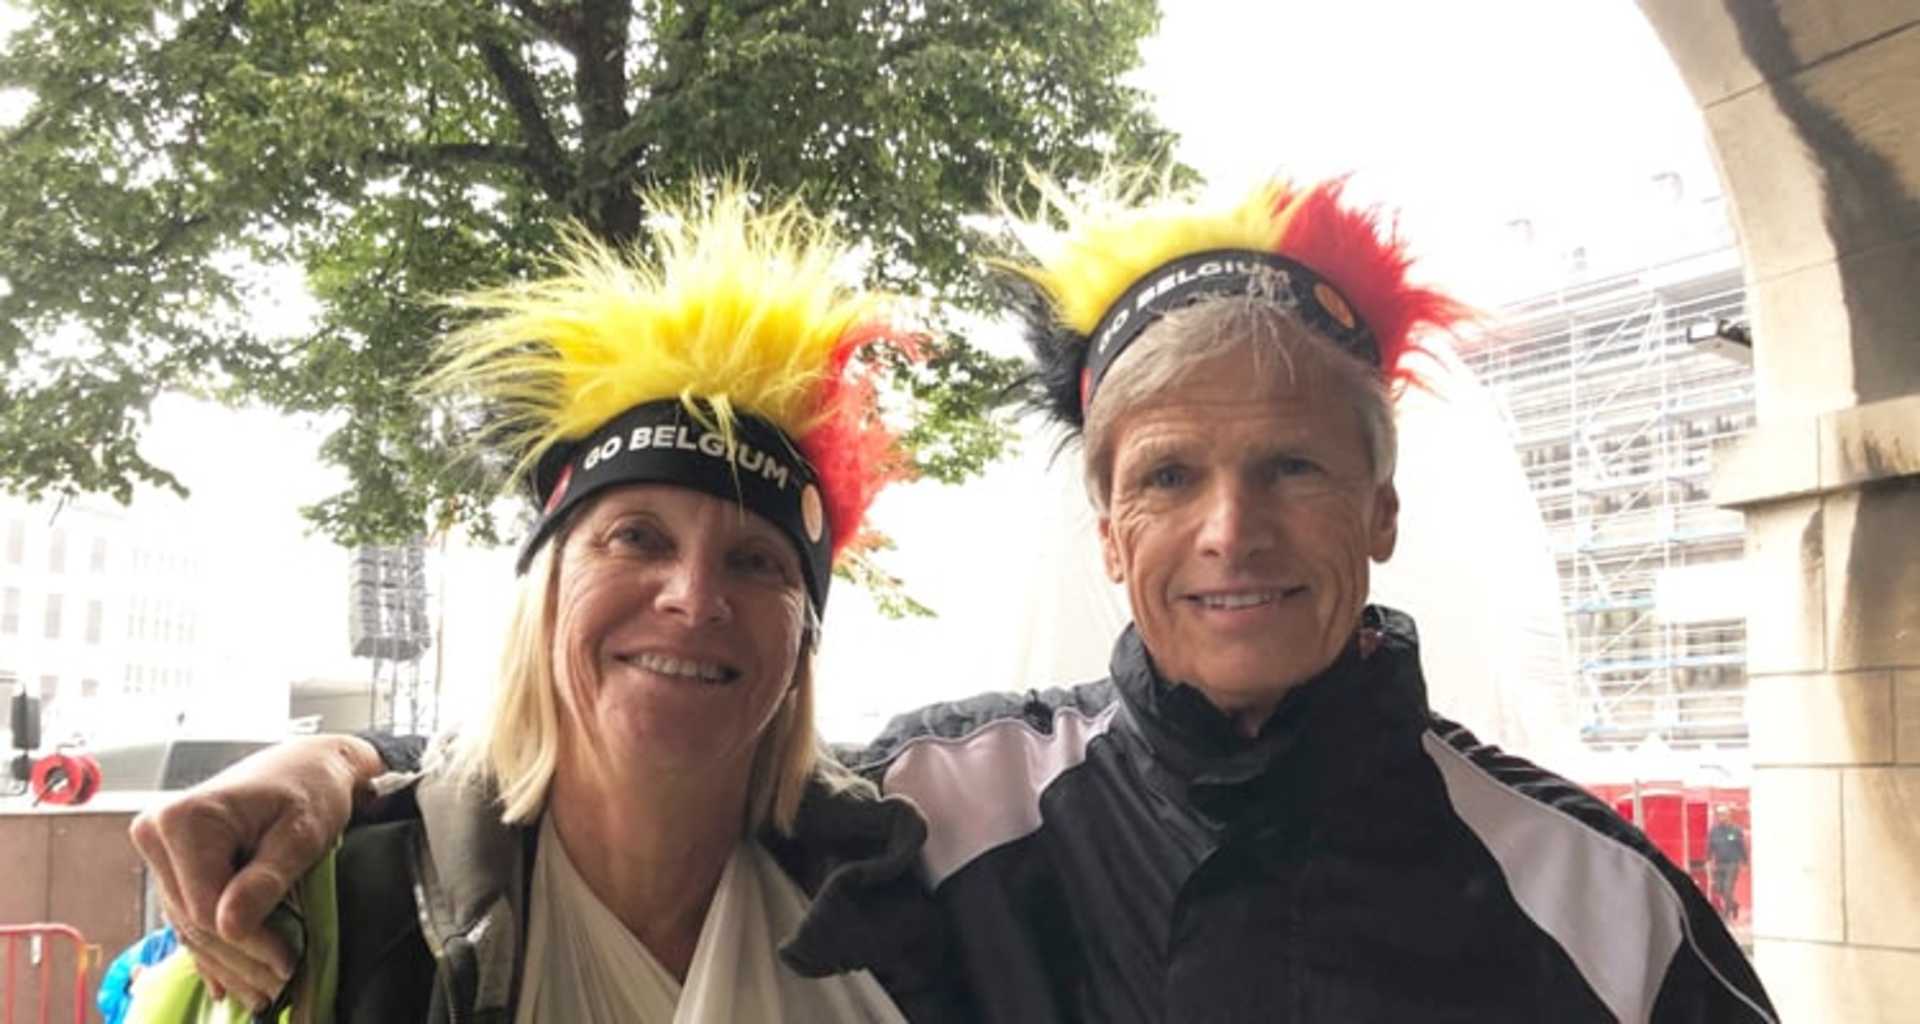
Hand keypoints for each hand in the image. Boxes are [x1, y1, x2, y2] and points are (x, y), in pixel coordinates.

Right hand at [129, 734, 383, 1010]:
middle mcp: (158, 835)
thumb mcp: (300, 832)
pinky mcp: (173, 867)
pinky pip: (190, 918)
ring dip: (230, 964)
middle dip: (241, 961)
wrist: (309, 765)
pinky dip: (217, 951)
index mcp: (184, 820)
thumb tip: (229, 925)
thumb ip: (266, 878)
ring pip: (191, 927)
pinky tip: (234, 983)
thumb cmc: (311, 788)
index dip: (249, 943)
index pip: (206, 906)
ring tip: (266, 993)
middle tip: (282, 990)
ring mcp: (161, 853)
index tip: (288, 964)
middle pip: (195, 920)